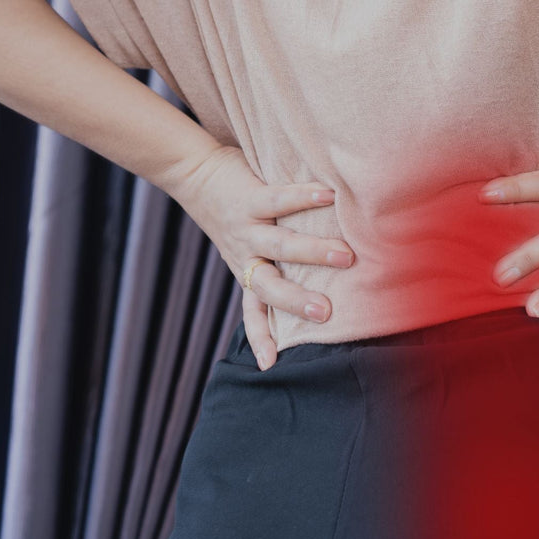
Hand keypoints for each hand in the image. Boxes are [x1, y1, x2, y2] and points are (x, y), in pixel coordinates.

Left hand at [170, 145, 354, 369]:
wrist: (193, 173)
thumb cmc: (232, 211)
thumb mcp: (247, 247)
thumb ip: (275, 263)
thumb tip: (323, 284)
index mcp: (246, 271)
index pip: (253, 311)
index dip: (261, 337)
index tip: (269, 365)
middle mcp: (245, 255)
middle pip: (268, 287)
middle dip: (296, 302)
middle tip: (326, 313)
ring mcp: (246, 227)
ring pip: (280, 245)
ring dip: (313, 252)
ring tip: (345, 257)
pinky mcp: (249, 197)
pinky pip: (278, 199)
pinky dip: (304, 198)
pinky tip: (329, 196)